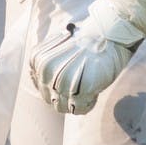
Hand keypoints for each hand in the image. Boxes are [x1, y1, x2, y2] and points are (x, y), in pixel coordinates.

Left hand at [29, 0, 145, 114]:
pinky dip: (87, 104)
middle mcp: (46, 71)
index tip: (68, 80)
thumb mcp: (57, 47)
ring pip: (62, 107)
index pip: (40, 85)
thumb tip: (39, 81)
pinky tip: (93, 91)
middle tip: (80, 83)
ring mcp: (62, 82)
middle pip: (49, 98)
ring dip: (75, 101)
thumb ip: (47, 64)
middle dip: (64, 95)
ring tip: (87, 85)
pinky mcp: (80, 91)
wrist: (107, 34)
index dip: (54, 87)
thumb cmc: (85, 41)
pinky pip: (78, 109)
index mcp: (39, 59)